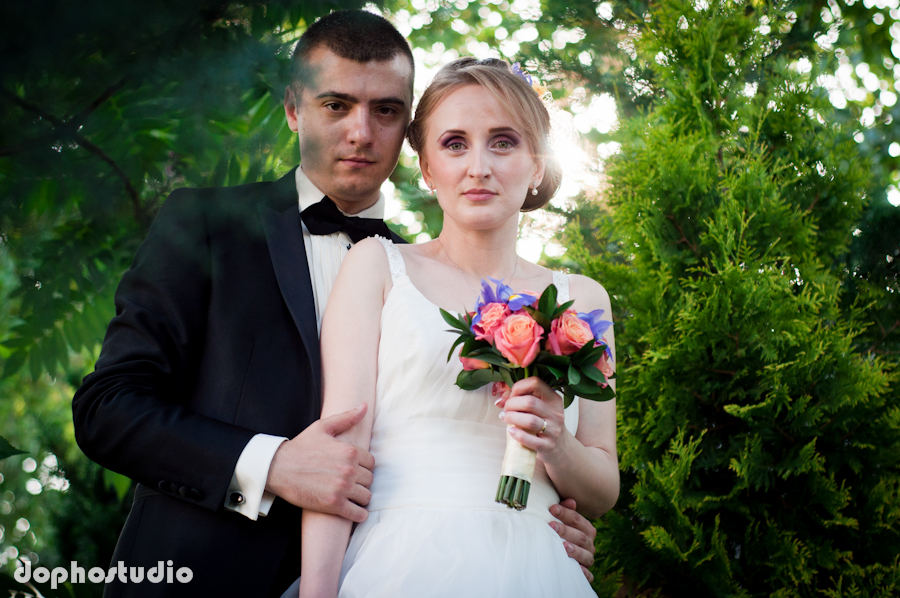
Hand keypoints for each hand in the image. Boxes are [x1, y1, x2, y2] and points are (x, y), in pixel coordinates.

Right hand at [266, 404, 374, 522]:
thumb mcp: (323, 428)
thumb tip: (364, 406)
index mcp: (349, 451)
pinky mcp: (334, 504)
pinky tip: (354, 511)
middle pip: (370, 480)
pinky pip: (358, 513)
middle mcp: (349, 469)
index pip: (371, 463)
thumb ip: (346, 417)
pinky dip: (359, 514)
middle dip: (362, 482)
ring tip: (352, 497)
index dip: (364, 467)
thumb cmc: (300, 447)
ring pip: (366, 497)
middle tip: (351, 484)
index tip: (355, 471)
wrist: (277, 468)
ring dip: (360, 498)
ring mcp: (342, 488)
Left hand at [497, 377, 567, 464]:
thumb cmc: (542, 422)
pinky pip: (531, 440)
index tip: (512, 395)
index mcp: (553, 398)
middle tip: (506, 409)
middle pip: (530, 402)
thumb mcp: (537, 408)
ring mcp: (553, 430)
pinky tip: (510, 431)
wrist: (559, 446)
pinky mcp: (548, 446)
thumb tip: (499, 401)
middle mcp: (556, 413)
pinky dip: (517, 434)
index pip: (536, 383)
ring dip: (512, 418)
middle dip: (511, 404)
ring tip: (505, 418)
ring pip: (530, 421)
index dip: (519, 387)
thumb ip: (519, 399)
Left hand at [549, 499, 596, 582]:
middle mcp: (590, 544)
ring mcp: (588, 558)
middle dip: (566, 530)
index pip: (577, 519)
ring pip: (586, 555)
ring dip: (575, 551)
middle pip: (580, 536)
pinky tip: (575, 569)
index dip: (565, 513)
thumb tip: (570, 501)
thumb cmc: (563, 533)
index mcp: (587, 529)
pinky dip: (583, 573)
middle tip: (552, 526)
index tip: (552, 509)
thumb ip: (566, 510)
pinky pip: (588, 575)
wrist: (567, 554)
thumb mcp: (563, 520)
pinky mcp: (586, 573)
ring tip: (563, 546)